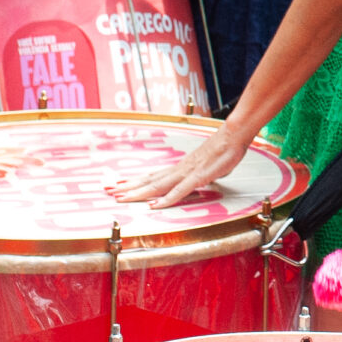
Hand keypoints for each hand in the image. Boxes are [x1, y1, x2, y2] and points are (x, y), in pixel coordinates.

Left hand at [107, 119, 247, 208]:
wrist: (233, 136)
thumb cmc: (223, 150)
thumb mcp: (208, 167)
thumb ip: (200, 176)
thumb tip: (199, 180)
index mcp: (179, 168)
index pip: (152, 176)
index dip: (134, 181)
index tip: (118, 185)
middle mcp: (178, 170)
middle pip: (148, 181)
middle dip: (127, 187)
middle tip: (108, 191)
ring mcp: (187, 173)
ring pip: (158, 186)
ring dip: (138, 193)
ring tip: (120, 198)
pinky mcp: (199, 177)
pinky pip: (180, 191)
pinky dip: (166, 199)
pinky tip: (154, 205)